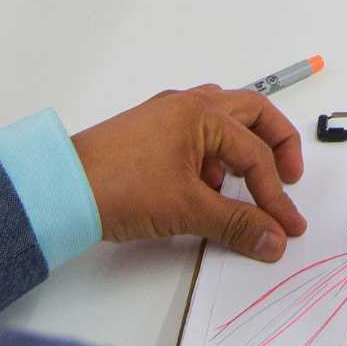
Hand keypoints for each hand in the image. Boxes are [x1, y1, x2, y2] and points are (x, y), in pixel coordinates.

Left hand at [72, 85, 306, 261]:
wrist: (59, 190)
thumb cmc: (123, 188)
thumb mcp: (188, 209)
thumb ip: (238, 224)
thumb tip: (275, 240)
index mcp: (202, 112)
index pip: (254, 153)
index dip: (274, 193)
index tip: (285, 227)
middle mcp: (187, 105)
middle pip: (251, 114)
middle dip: (275, 146)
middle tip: (287, 179)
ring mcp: (165, 117)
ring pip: (221, 122)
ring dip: (241, 150)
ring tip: (238, 187)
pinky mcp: (147, 134)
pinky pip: (195, 136)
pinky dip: (211, 158)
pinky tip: (202, 189)